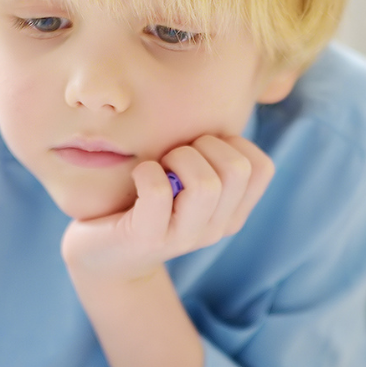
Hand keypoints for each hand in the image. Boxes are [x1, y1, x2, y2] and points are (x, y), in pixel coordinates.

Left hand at [60, 134, 274, 282]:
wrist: (103, 257)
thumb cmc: (144, 204)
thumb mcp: (187, 182)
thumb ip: (209, 157)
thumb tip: (220, 109)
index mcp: (231, 213)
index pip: (262, 168)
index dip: (234, 143)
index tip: (202, 149)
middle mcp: (215, 229)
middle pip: (238, 170)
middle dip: (204, 145)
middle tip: (175, 155)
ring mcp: (183, 238)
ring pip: (206, 184)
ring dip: (178, 158)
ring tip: (159, 166)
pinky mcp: (147, 239)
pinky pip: (158, 191)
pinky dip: (146, 171)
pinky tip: (137, 175)